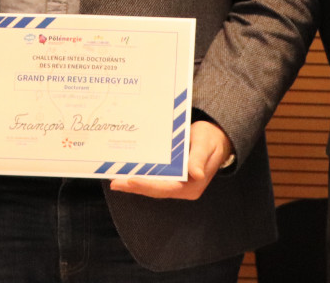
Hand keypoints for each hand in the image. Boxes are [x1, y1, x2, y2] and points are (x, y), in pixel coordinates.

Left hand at [108, 120, 232, 200]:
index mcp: (193, 185)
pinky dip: (140, 177)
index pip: (167, 188)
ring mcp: (177, 185)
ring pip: (152, 187)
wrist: (215, 138)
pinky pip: (153, 180)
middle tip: (114, 183)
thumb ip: (199, 158)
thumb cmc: (210, 138)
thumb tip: (196, 174)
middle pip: (155, 190)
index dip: (148, 185)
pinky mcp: (172, 178)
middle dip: (134, 187)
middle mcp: (183, 189)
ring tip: (115, 180)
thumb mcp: (205, 144)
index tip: (131, 180)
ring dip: (133, 184)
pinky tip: (126, 174)